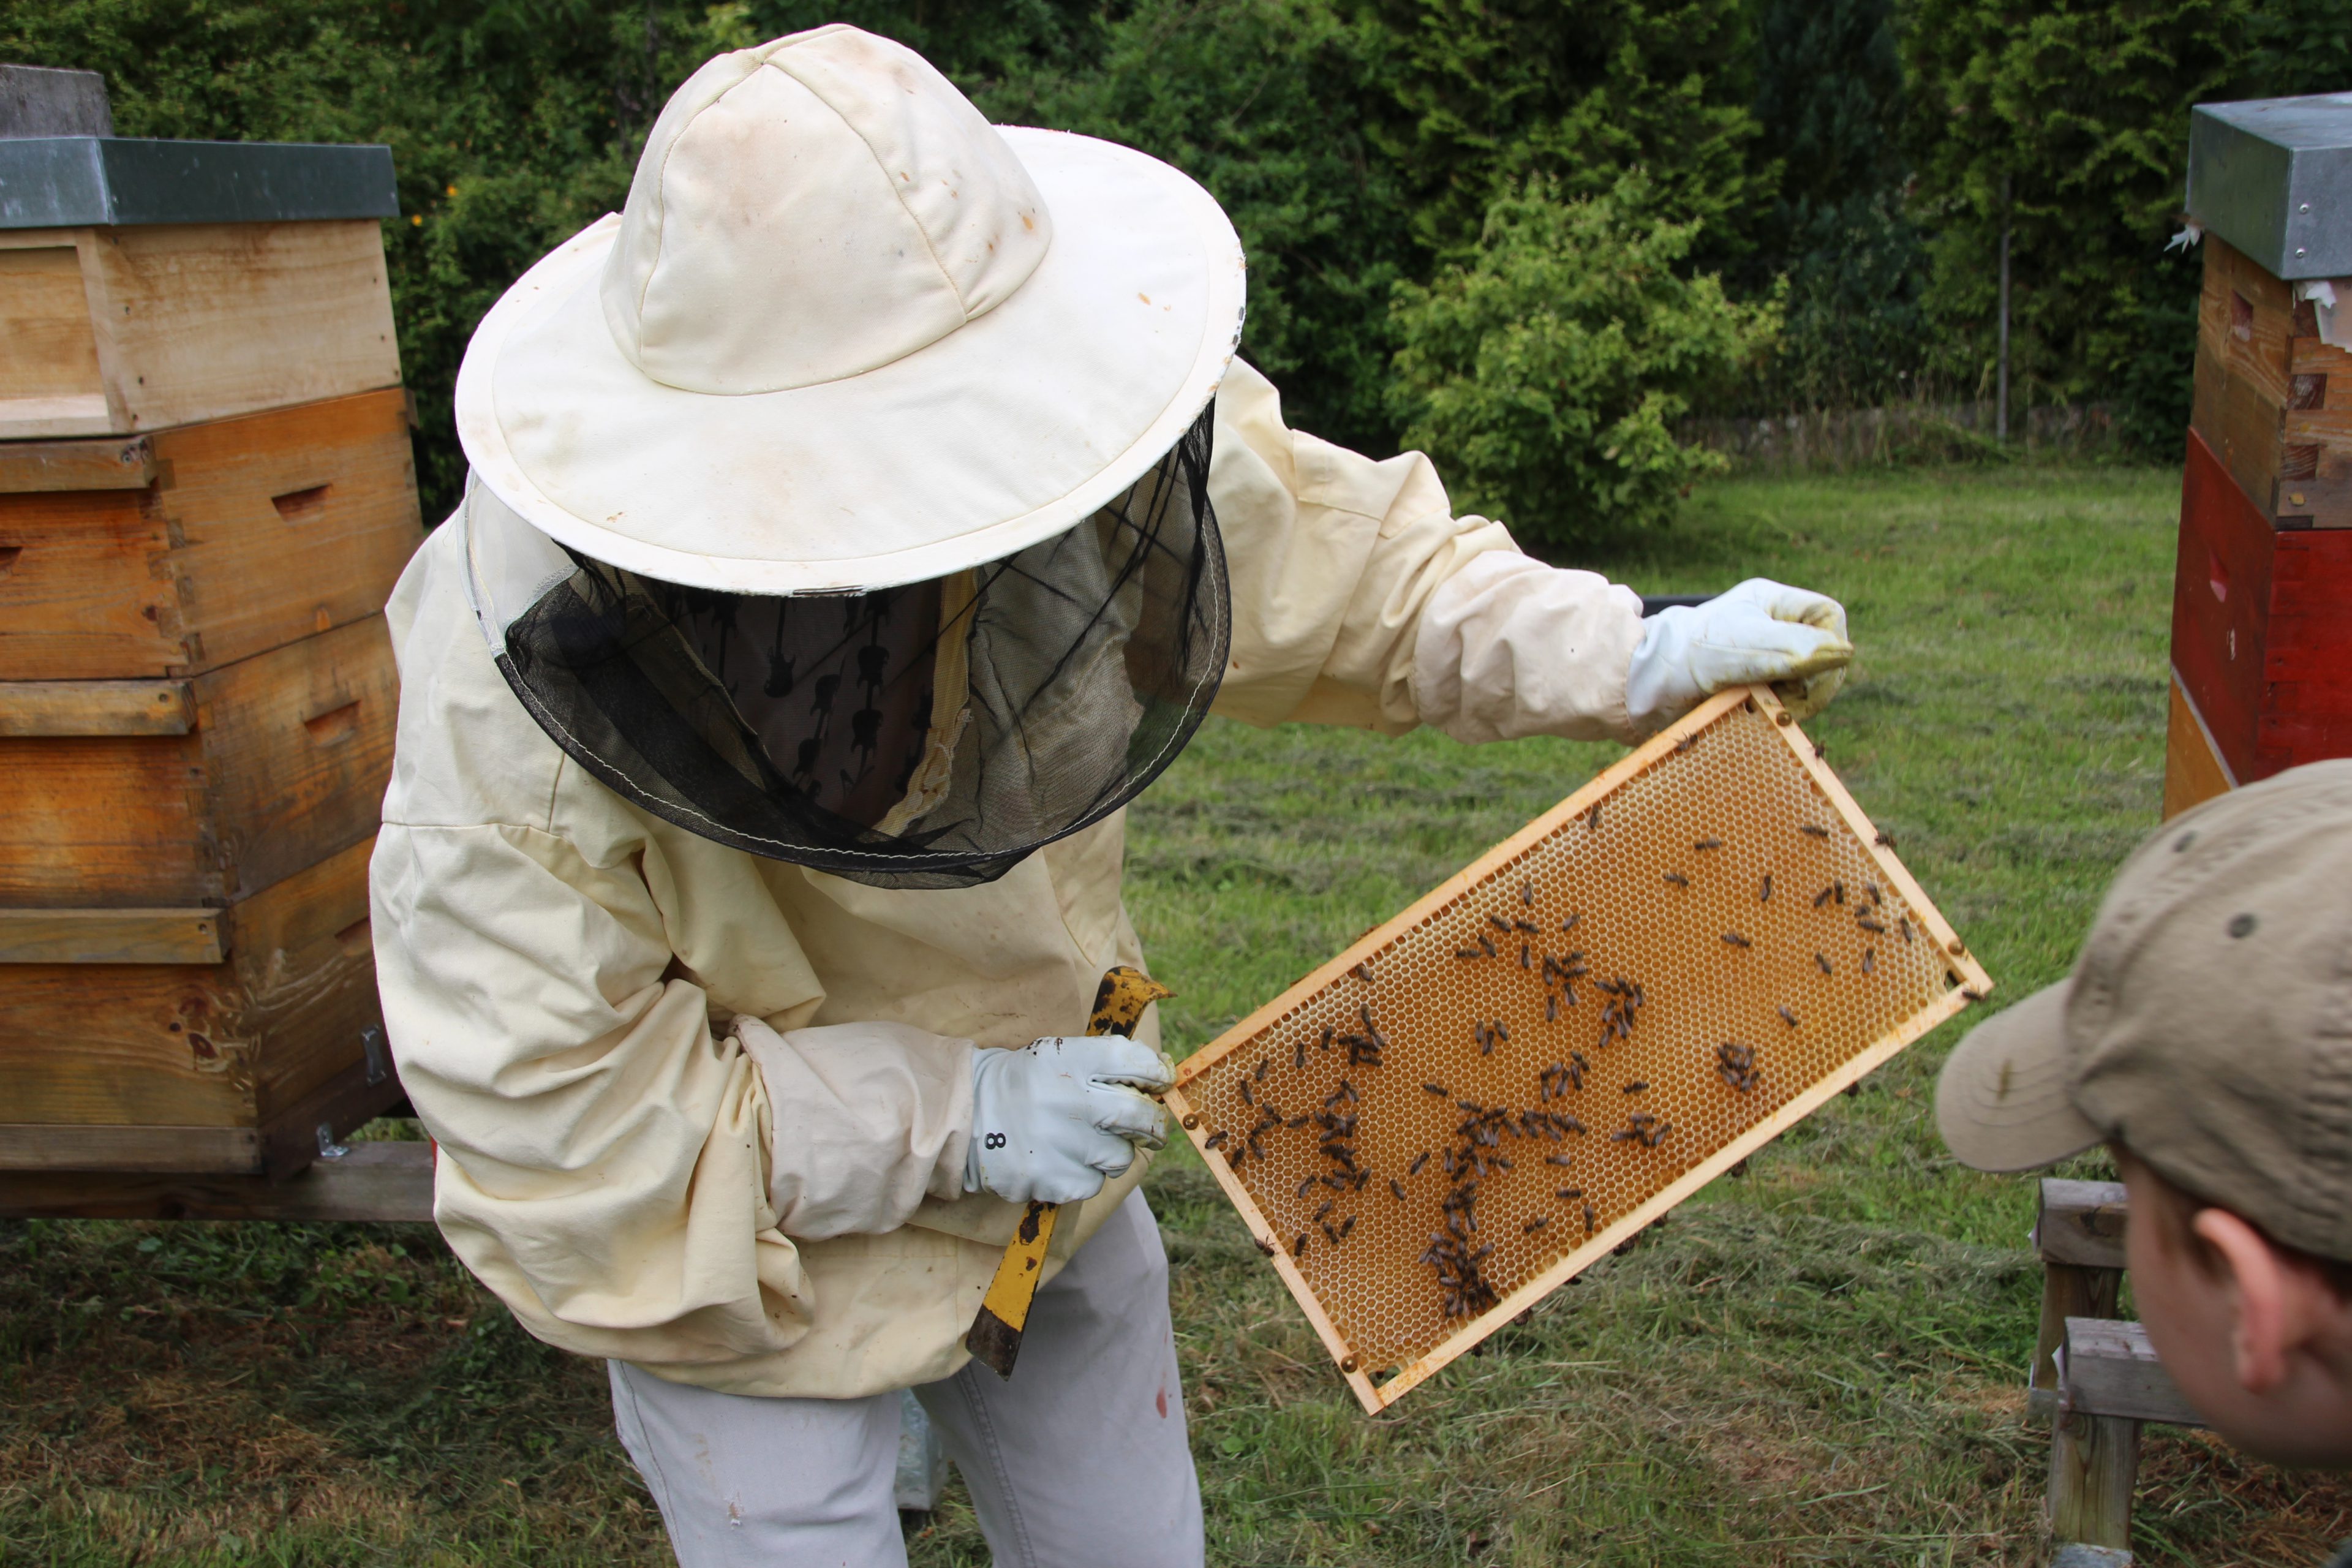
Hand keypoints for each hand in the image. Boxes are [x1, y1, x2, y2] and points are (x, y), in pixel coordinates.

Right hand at [964, 1036, 1173, 1205]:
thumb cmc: (1025, 1085)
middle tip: (1151, 1128)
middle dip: (1154, 1124)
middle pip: (1139, 1115)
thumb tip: (1164, 1076)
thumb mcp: (1056, 1057)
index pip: (1133, 1060)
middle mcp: (1067, 1100)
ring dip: (1112, 1153)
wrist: (966, 1119)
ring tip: (1082, 1143)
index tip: (1162, 1081)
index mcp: (1067, 1061)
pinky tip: (1060, 1161)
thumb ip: (1104, 1063)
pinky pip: (1094, 1183)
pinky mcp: (1053, 1180)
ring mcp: (1061, 1143)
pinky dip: (1085, 1176)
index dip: (1157, 1072)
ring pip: (1120, 1157)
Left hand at [1624, 578, 1851, 731]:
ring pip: (1809, 683)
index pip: (1829, 616)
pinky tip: (1760, 715)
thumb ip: (1795, 646)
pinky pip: (1788, 703)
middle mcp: (1771, 627)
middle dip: (1814, 681)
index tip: (1811, 673)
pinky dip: (1780, 714)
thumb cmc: (1689, 657)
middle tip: (1786, 699)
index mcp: (1771, 602)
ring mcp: (1763, 659)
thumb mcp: (1745, 646)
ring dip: (1796, 702)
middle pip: (1824, 654)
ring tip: (1764, 705)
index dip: (1831, 646)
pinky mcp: (1753, 688)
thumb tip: (1844, 653)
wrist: (1642, 689)